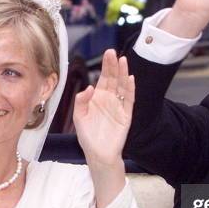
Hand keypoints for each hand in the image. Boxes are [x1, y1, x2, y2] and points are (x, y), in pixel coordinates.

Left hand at [73, 50, 134, 167]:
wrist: (98, 154)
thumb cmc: (87, 136)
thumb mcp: (79, 117)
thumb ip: (81, 101)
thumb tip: (90, 87)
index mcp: (98, 98)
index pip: (103, 78)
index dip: (106, 66)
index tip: (108, 53)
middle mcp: (109, 99)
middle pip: (113, 79)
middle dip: (113, 66)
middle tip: (114, 53)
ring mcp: (119, 107)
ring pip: (122, 87)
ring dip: (123, 74)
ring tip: (123, 61)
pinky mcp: (126, 116)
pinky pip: (129, 101)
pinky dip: (130, 90)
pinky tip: (130, 79)